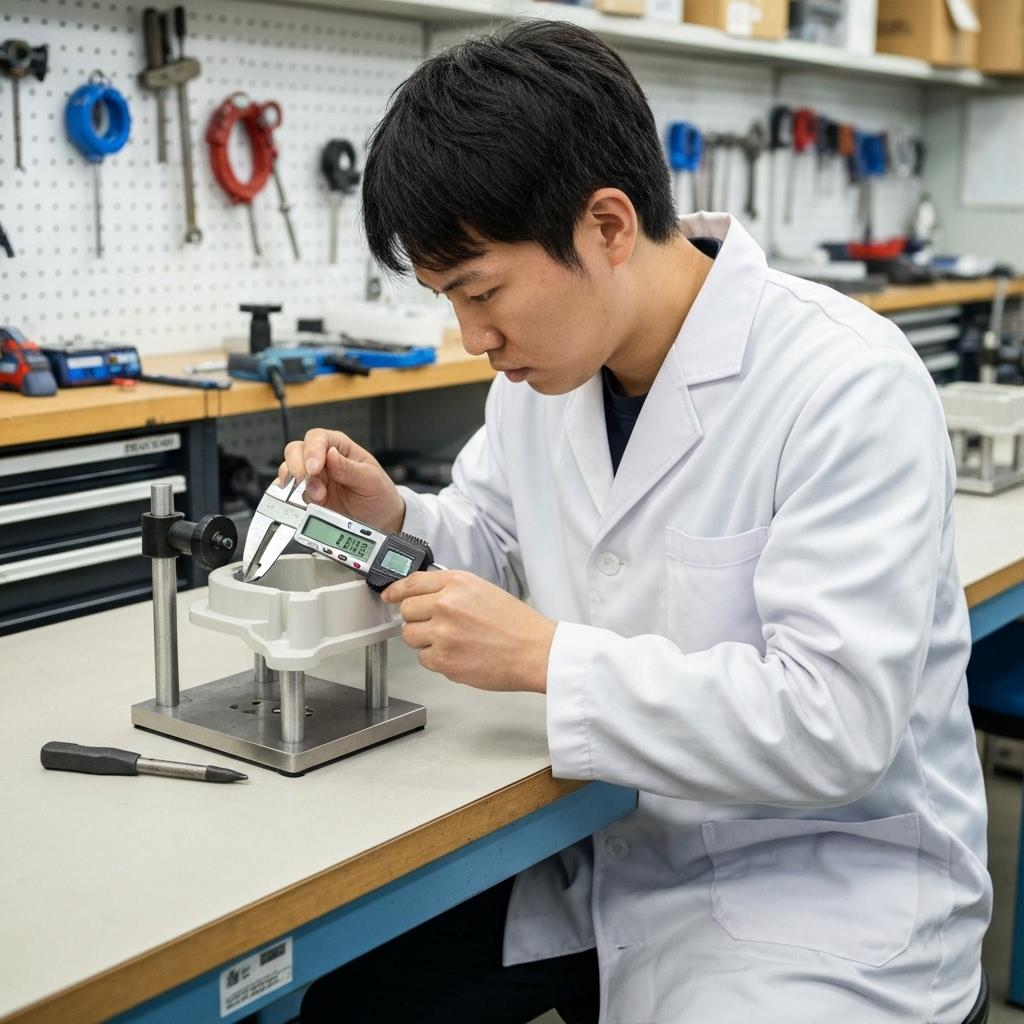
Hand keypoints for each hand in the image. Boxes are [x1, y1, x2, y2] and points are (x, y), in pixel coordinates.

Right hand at [280, 429, 404, 532]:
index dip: (312, 450)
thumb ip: (349, 468)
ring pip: (290, 471)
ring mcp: (314, 478)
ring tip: (319, 498)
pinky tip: (308, 503)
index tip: (314, 468)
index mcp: (340, 447)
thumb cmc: (379, 493)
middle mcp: (323, 459)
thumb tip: (330, 454)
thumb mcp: (371, 479)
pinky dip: (293, 497)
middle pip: (296, 450)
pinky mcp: (309, 496)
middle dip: (298, 466)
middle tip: (309, 483)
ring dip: (298, 485)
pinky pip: (291, 492)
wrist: (380, 520)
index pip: (318, 438)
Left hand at [383, 571, 556, 692]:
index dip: (396, 591)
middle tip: (436, 624)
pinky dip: (436, 658)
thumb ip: (451, 589)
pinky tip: (458, 654)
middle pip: (405, 610)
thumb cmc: (515, 624)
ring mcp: (442, 633)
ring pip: (409, 635)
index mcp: (456, 583)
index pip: (411, 582)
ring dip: (424, 639)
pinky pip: (423, 658)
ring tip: (451, 640)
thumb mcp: (483, 590)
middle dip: (416, 618)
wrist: (534, 651)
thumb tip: (423, 593)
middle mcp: (446, 604)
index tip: (389, 596)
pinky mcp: (443, 659)